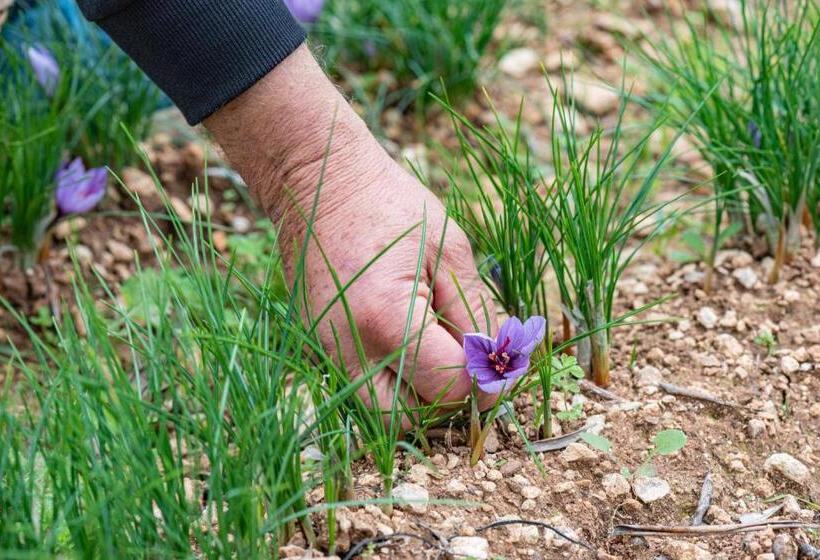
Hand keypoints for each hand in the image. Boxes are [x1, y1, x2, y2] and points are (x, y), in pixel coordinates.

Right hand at [205, 45, 497, 419]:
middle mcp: (347, 349)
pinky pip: (362, 385)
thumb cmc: (391, 205)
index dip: (484, 379)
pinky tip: (406, 337)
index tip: (497, 356)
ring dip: (417, 394)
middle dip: (447, 397)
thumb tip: (500, 364)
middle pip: (410, 418)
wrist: (320, 180)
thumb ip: (478, 314)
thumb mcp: (452, 251)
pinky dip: (391, 377)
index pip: (450, 387)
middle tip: (466, 359)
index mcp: (387, 320)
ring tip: (435, 348)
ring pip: (381, 411)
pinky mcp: (318, 346)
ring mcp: (325, 351)